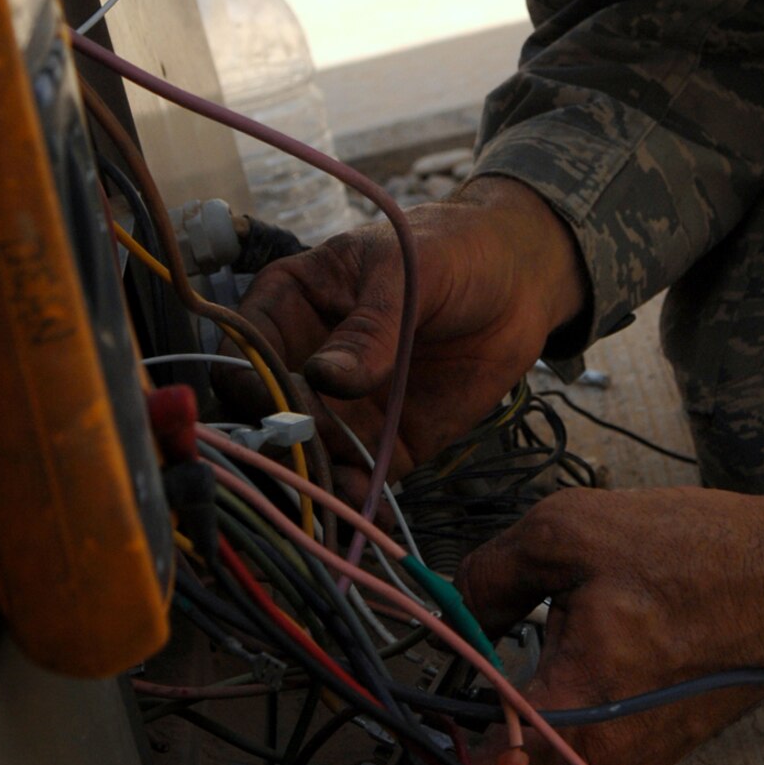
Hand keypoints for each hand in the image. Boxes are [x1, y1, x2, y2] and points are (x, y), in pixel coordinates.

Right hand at [236, 177, 587, 477]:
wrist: (521, 281)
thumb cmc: (452, 250)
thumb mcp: (408, 273)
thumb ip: (369, 328)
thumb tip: (323, 379)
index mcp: (291, 301)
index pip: (242, 349)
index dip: (248, 381)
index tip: (275, 406)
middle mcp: (303, 359)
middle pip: (263, 414)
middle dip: (277, 443)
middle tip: (307, 459)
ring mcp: (341, 406)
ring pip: (303, 456)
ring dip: (312, 484)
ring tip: (339, 498)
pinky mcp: (382, 441)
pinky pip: (356, 480)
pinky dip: (355, 503)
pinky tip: (367, 514)